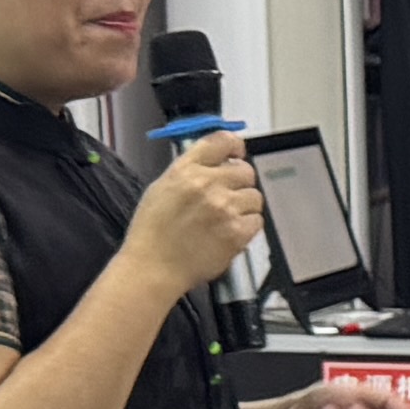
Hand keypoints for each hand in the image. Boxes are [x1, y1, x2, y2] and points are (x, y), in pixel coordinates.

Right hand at [125, 136, 263, 302]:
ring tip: (227, 218)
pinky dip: (247, 227)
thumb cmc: (152, 232)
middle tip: (230, 194)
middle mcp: (207, 184)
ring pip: (255, 196)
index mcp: (186, 170)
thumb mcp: (162, 188)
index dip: (234, 145)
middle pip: (245, 170)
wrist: (153, 267)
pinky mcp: (237, 232)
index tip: (237, 153)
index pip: (221, 140)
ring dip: (245, 206)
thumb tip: (216, 162)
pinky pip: (257, 220)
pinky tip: (230, 232)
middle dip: (240, 182)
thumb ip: (190, 171)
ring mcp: (224, 208)